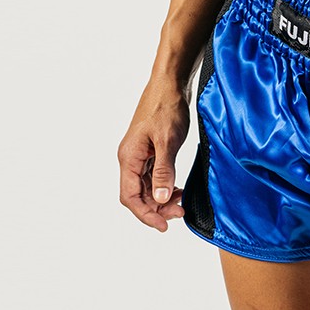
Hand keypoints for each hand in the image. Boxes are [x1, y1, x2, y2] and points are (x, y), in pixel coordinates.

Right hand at [117, 84, 190, 231]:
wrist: (170, 84)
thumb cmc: (166, 107)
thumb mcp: (168, 141)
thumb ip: (164, 170)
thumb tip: (161, 199)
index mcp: (129, 157)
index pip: (130, 197)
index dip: (145, 214)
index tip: (163, 225)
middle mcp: (130, 158)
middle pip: (138, 195)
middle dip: (156, 208)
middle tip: (178, 213)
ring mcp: (140, 154)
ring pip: (146, 187)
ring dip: (161, 199)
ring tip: (180, 204)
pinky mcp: (150, 150)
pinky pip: (153, 176)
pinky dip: (164, 186)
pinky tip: (177, 189)